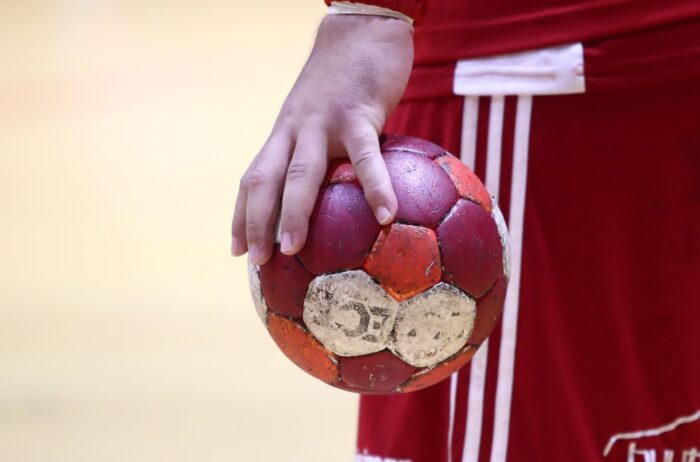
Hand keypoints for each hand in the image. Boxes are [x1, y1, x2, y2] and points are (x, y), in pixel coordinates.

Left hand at [231, 14, 412, 263]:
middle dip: (255, 223)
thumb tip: (337, 195)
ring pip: (301, 173)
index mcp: (285, 134)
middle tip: (256, 262)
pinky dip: (374, 187)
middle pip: (265, 181)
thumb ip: (325, 151)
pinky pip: (365, 157)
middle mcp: (294, 130)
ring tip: (292, 250)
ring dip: (293, 213)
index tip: (237, 251)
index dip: (241, 216)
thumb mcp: (323, 115)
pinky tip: (386, 215)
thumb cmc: (344, 79)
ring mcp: (323, 122)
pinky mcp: (357, 114)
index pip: (253, 179)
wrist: (360, 28)